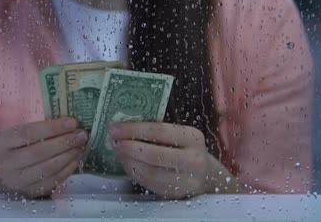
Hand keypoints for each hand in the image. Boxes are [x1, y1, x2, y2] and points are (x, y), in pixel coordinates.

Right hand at [0, 117, 86, 197]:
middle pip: (38, 152)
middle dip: (64, 142)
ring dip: (68, 156)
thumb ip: (39, 129)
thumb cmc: (15, 148)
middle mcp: (6, 164)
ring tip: (80, 146)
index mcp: (2, 143)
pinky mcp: (29, 193)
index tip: (72, 122)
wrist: (3, 176)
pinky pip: (52, 182)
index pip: (28, 133)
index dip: (53, 128)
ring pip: (46, 169)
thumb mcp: (17, 135)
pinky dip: (67, 170)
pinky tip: (76, 159)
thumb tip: (70, 124)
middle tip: (81, 135)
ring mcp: (17, 181)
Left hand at [109, 122, 239, 198]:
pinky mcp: (177, 194)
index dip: (134, 129)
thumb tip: (123, 126)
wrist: (206, 175)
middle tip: (114, 141)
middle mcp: (193, 160)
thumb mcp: (179, 135)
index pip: (159, 131)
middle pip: (154, 154)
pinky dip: (134, 173)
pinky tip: (127, 164)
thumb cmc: (186, 148)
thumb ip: (157, 131)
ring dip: (129, 162)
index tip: (115, 127)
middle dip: (129, 147)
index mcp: (193, 138)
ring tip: (118, 152)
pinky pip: (150, 184)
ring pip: (150, 173)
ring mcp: (187, 180)